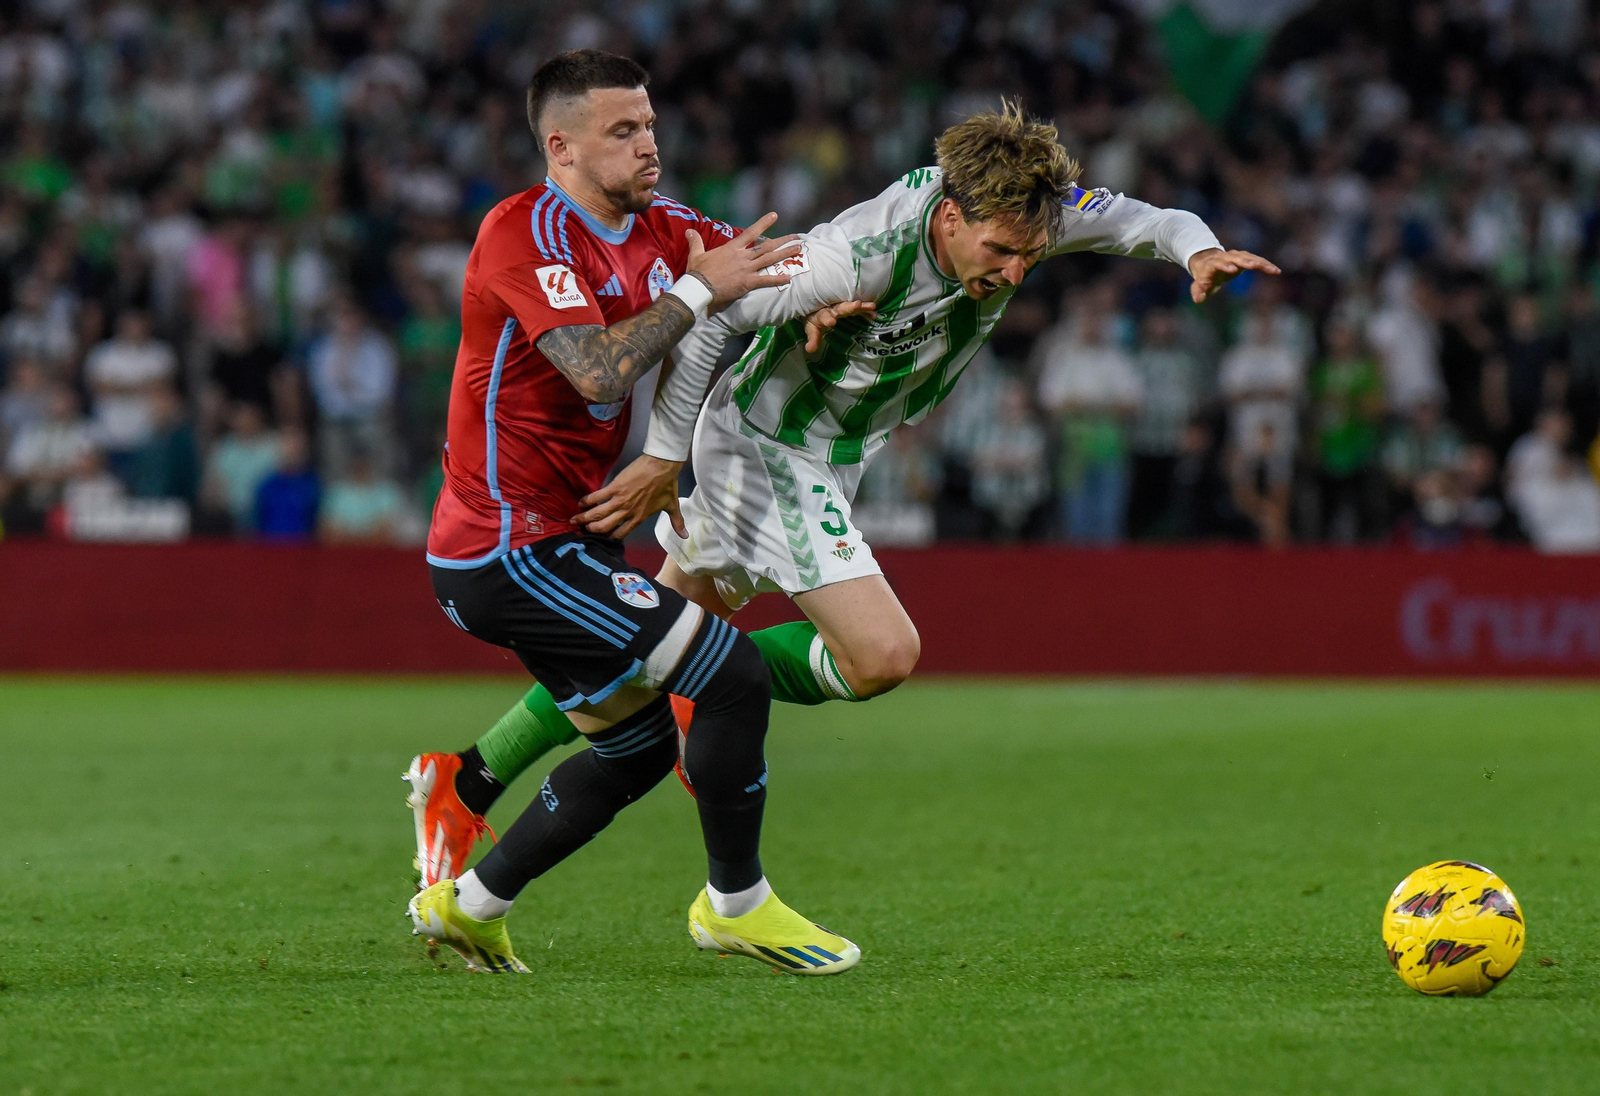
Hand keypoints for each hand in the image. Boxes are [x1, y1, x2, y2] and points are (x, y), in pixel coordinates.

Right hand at [572, 454, 685, 538]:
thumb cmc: (667, 485)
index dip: (608, 538)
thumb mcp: (671, 506)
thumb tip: (685, 536)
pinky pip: (597, 497)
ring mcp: (620, 500)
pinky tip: (580, 503)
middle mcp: (628, 512)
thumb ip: (676, 522)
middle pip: (604, 527)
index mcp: (639, 518)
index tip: (600, 538)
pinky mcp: (615, 487)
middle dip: (592, 530)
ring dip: (584, 518)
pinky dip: (587, 501)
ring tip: (574, 519)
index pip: (620, 534)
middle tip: (582, 530)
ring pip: (598, 514)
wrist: (662, 466)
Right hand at [686, 212, 802, 313]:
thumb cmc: (697, 272)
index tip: (775, 216)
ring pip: (770, 260)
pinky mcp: (747, 282)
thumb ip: (696, 241)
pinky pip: (766, 280)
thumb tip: (689, 231)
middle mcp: (742, 256)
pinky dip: (778, 279)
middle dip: (783, 241)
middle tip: (796, 238)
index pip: (751, 232)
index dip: (763, 223)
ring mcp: (746, 269)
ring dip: (785, 254)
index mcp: (732, 248)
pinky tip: (789, 278)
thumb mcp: (696, 254)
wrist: (699, 287)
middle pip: (766, 246)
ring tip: (798, 250)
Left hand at [803, 299, 877, 354]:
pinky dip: (866, 311)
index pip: (823, 317)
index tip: (831, 322)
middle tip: (856, 305)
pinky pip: (859, 309)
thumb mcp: (812, 329)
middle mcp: (833, 308)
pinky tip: (875, 313)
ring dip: (861, 307)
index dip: (827, 319)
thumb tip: (809, 349)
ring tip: (872, 306)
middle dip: (849, 307)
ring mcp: (842, 307)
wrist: (816, 305)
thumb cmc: (815, 319)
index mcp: (822, 315)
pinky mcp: (850, 308)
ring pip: (852, 306)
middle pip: (841, 308)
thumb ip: (813, 339)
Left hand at [1187, 248, 1280, 302]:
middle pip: (1234, 258)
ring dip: (1259, 262)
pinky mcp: (1244, 257)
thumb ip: (1198, 291)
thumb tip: (1198, 299)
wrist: (1208, 262)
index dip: (1224, 266)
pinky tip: (1276, 271)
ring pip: (1248, 258)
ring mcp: (1235, 256)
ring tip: (1271, 269)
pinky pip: (1256, 260)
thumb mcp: (1199, 285)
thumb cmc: (1205, 276)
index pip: (1217, 263)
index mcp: (1212, 265)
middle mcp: (1224, 258)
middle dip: (1243, 261)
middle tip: (1253, 265)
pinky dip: (1265, 264)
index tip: (1232, 269)